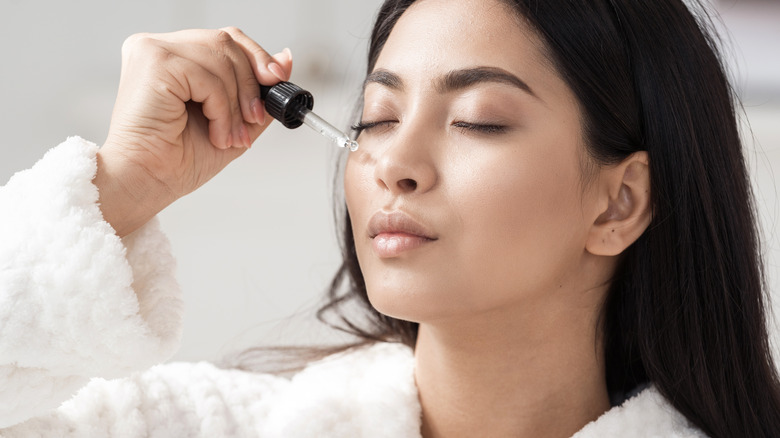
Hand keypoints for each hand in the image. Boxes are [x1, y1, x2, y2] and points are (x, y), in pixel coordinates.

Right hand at [94, 28, 292, 236]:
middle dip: (251, 84)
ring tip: (229, 137)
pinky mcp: (153, 63)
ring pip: (221, 59)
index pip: (224, 38)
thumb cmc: (178, 159)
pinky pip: (208, 78)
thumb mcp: (234, 120)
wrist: (148, 182)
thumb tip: (285, 58)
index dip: (256, 56)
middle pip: (226, 41)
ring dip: (235, 105)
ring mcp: (152, 51)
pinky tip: (216, 134)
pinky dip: (222, 110)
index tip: (276, 79)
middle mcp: (159, 47)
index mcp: (173, 56)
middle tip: (254, 119)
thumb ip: (257, 90)